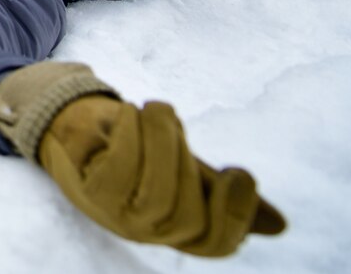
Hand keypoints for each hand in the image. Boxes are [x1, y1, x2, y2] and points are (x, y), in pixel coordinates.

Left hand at [38, 93, 285, 256]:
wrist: (71, 124)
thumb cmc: (135, 151)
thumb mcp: (184, 170)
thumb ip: (223, 193)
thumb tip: (279, 227)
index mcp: (174, 228)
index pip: (214, 244)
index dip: (236, 215)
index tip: (239, 172)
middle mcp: (145, 230)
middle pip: (186, 219)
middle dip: (189, 165)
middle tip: (176, 121)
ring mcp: (113, 213)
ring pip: (154, 197)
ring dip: (161, 144)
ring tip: (155, 108)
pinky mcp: (86, 189)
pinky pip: (117, 172)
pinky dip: (129, 137)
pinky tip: (127, 111)